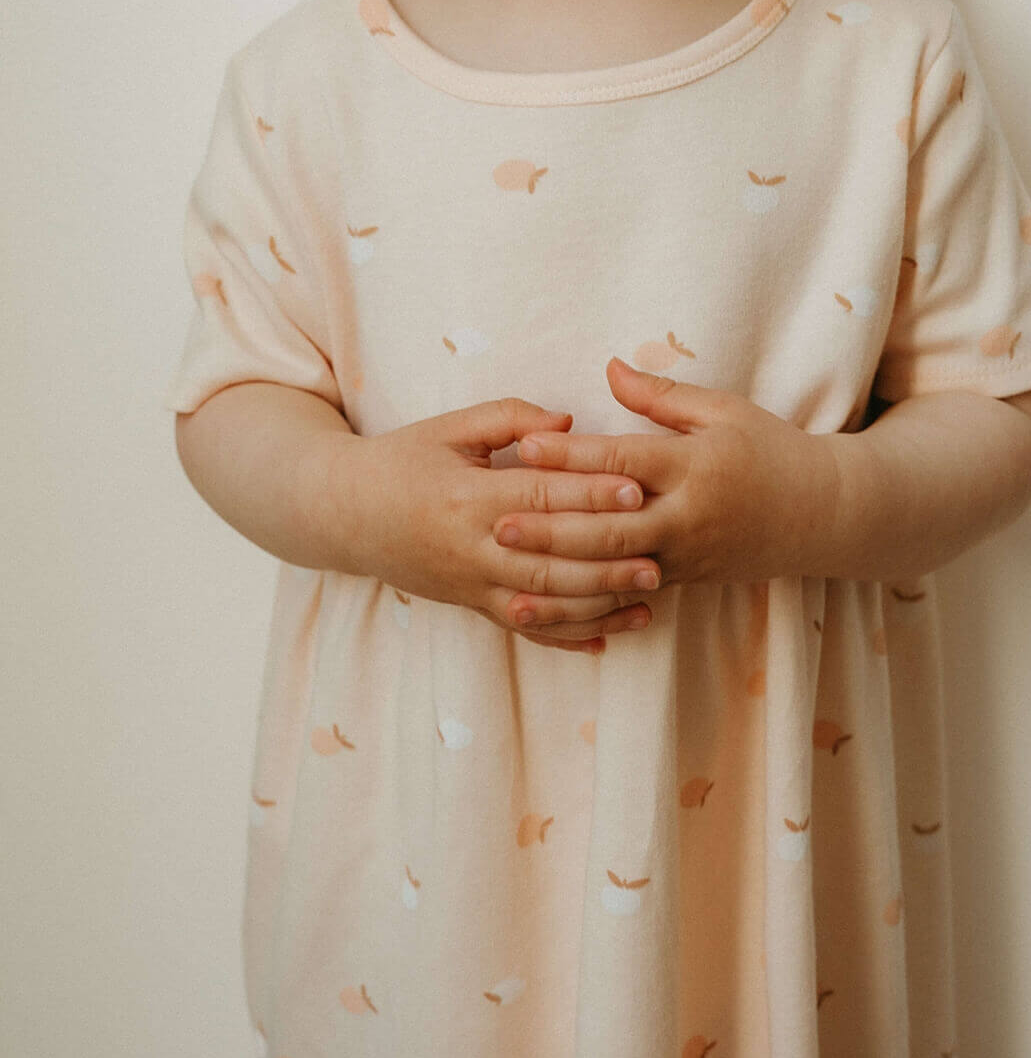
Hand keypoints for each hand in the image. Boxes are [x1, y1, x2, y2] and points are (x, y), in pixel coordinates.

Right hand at [326, 394, 660, 654]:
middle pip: (549, 559)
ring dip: (597, 603)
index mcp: (468, 495)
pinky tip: (607, 639)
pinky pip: (525, 629)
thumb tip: (570, 422)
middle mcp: (471, 547)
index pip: (539, 497)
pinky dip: (567, 638)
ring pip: (543, 602)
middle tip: (659, 553)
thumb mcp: (451, 427)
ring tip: (647, 597)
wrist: (344, 513)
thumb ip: (511, 418)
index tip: (637, 488)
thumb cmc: (404, 459)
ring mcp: (472, 584)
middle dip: (606, 560)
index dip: (589, 493)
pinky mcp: (472, 606)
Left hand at [492, 358, 839, 636]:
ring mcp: (684, 556)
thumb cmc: (769, 450)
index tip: (525, 447)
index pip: (623, 462)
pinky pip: (626, 593)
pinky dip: (585, 599)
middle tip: (498, 522)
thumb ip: (662, 395)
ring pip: (614, 570)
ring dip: (560, 572)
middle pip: (610, 527)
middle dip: (552, 528)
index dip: (572, 456)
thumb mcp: (724, 410)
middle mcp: (688, 517)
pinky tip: (547, 600)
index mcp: (695, 466)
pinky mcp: (682, 581)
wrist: (822, 516)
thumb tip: (608, 368)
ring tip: (512, 567)